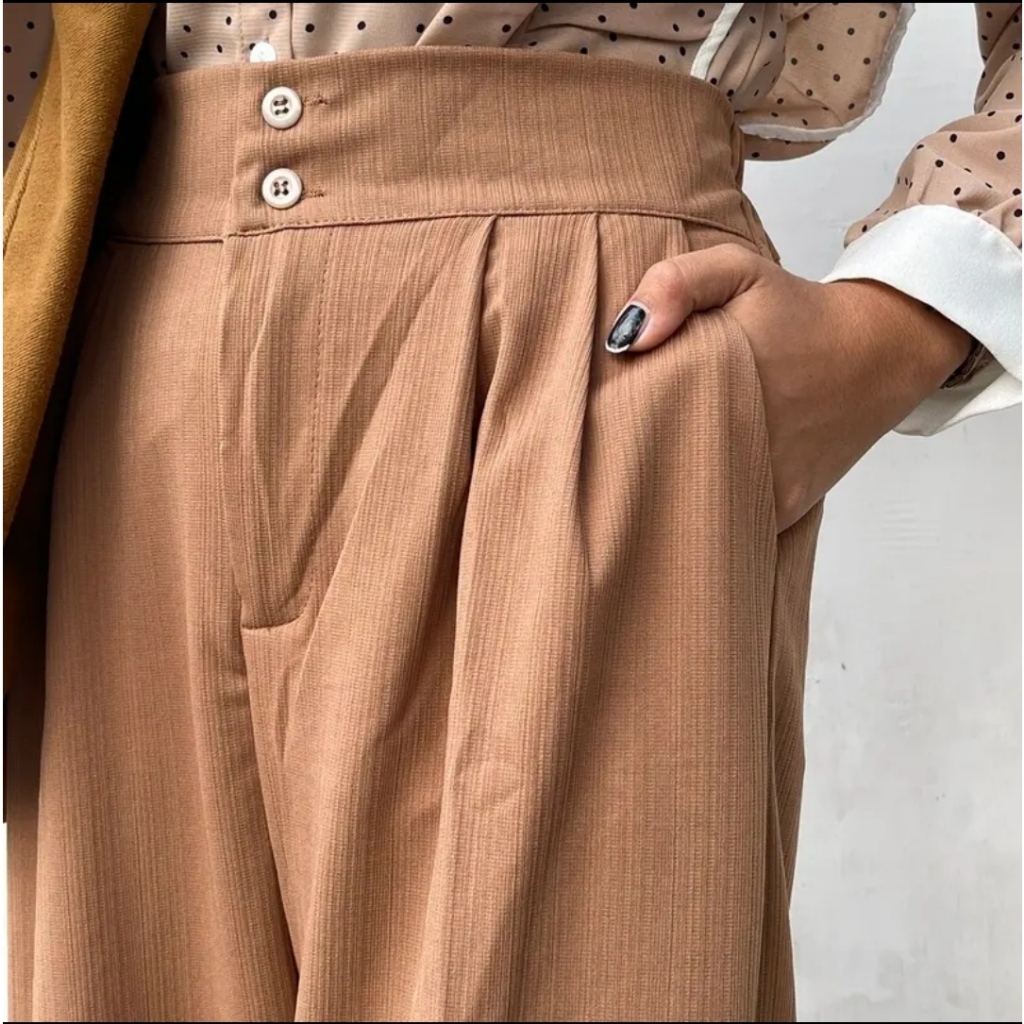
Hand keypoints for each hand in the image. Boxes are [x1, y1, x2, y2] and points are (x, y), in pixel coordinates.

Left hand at [605, 244, 972, 532]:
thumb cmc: (798, 311)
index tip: (594, 415)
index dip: (604, 421)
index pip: (630, 421)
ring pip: (690, 506)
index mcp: (717, 383)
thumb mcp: (738, 271)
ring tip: (644, 473)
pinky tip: (690, 491)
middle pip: (652, 471)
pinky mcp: (784, 507)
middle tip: (610, 449)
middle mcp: (741, 442)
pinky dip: (705, 515)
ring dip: (663, 494)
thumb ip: (676, 284)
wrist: (881, 352)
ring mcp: (766, 483)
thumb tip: (626, 340)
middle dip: (625, 463)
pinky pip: (728, 524)